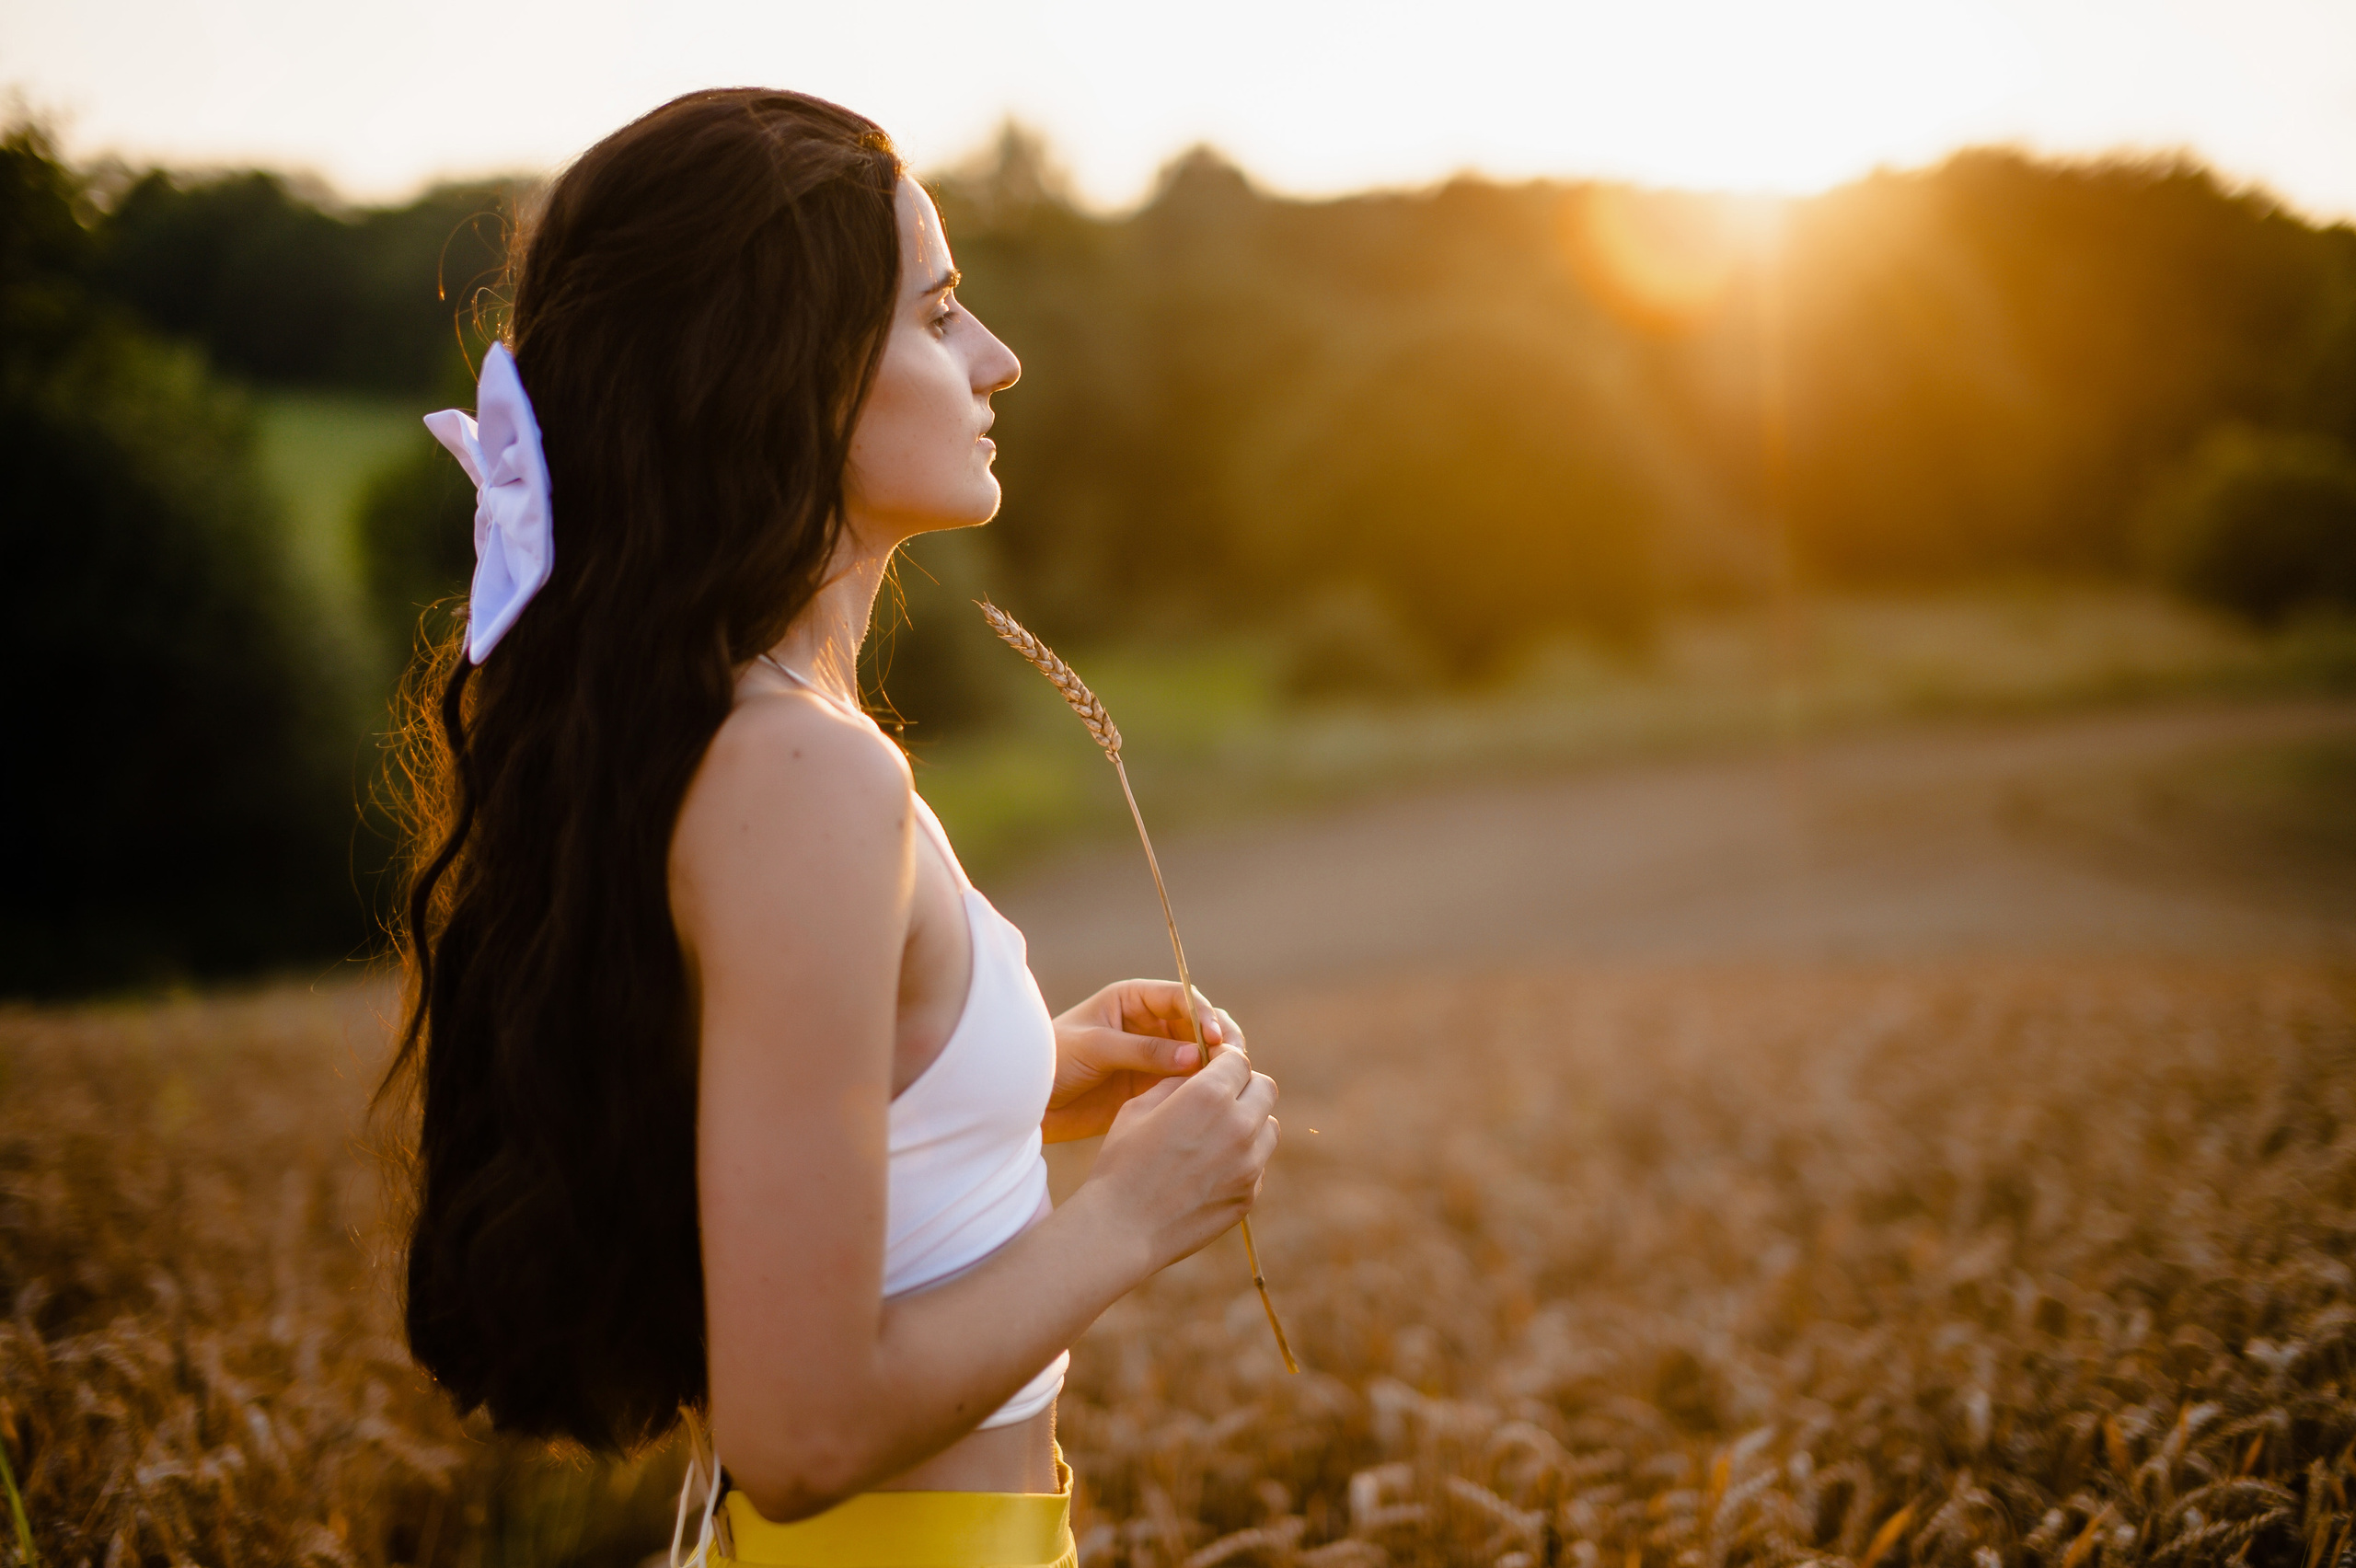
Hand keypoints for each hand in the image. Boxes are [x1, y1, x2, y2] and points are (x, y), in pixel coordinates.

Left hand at [1043, 979, 1243, 1143]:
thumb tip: (1195, 1058)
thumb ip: (1144, 1051)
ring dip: (1216, 1067)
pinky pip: (1187, 1086)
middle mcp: (1150, 1025)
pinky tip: (1211, 1103)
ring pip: (1199, 1057)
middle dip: (1220, 1040)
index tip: (1216, 1037)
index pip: (1182, 998)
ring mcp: (1155, 1058)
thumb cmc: (1052, 1060)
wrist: (1026, 1101)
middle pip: (1199, 1026)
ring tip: (1227, 1083)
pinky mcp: (1153, 1088)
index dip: (1204, 1014)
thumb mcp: (1096, 1048)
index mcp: (1135, 1000)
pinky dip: (1202, 1091)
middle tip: (1234, 1061)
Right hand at [1086, 1045, 1278, 1270]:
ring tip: (1218, 1134)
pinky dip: (1244, 1159)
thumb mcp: (1138, 1107)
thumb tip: (1198, 1075)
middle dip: (1245, 1086)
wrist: (1121, 1229)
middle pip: (1266, 1089)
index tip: (1213, 1066)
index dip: (1224, 1060)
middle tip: (1221, 1097)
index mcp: (1209, 1095)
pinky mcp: (1249, 1195)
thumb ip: (1176, 1083)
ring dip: (1250, 1122)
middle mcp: (1238, 1125)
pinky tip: (1212, 1169)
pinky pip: (1259, 1165)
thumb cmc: (1121, 1164)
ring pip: (1269, 1127)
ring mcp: (1249, 1164)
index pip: (1239, 1060)